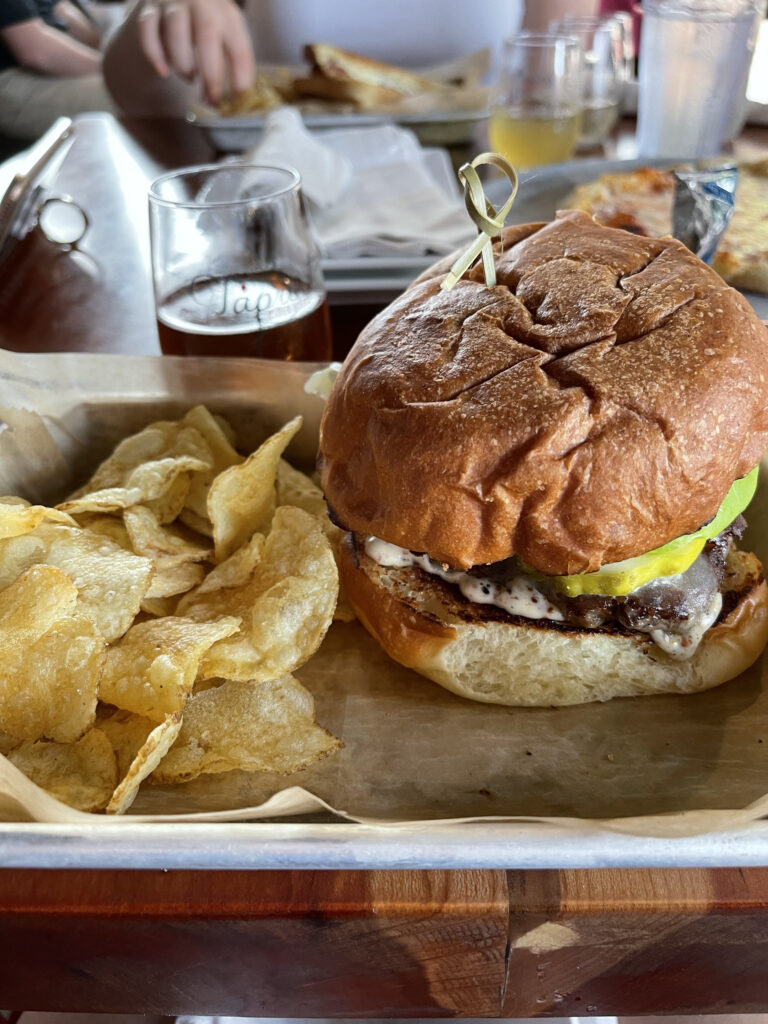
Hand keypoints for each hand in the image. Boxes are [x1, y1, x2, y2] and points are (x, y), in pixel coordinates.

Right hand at [136, 0, 255, 104]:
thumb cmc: (208, 17)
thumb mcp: (227, 29)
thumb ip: (232, 58)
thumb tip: (235, 97)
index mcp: (226, 14)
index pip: (238, 45)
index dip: (240, 75)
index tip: (238, 98)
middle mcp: (201, 4)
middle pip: (207, 37)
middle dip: (211, 75)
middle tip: (212, 98)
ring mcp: (173, 5)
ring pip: (176, 34)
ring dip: (184, 65)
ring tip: (191, 77)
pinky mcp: (150, 9)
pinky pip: (148, 31)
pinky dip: (155, 55)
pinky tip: (163, 71)